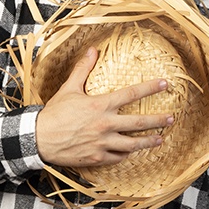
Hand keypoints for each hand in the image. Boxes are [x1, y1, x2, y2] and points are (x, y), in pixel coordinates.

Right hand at [35, 47, 174, 166]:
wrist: (37, 139)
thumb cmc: (54, 114)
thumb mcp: (69, 89)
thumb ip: (83, 69)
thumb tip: (92, 50)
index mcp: (100, 105)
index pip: (131, 94)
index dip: (150, 88)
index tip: (165, 84)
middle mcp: (105, 125)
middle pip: (139, 123)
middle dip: (158, 121)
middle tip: (171, 119)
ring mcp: (102, 144)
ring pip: (133, 145)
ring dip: (149, 141)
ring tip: (160, 139)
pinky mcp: (97, 158)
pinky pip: (118, 157)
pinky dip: (127, 154)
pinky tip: (133, 151)